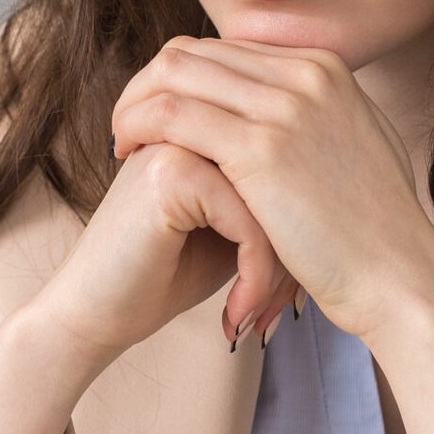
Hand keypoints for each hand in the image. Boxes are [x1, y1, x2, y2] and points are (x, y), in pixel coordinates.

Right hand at [32, 130, 302, 364]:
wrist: (96, 315)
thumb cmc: (166, 275)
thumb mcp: (232, 226)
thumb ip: (271, 193)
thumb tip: (338, 195)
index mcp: (210, 119)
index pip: (289, 156)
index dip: (298, 226)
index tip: (288, 286)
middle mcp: (194, 117)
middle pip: (289, 173)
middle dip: (297, 246)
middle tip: (281, 305)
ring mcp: (180, 139)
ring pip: (277, 197)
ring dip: (280, 266)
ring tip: (263, 312)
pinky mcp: (171, 173)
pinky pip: (252, 221)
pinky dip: (257, 276)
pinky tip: (236, 316)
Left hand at [110, 35, 433, 346]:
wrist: (401, 279)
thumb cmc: (377, 235)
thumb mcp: (356, 149)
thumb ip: (319, 118)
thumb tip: (284, 111)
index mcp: (326, 68)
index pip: (225, 49)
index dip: (183, 80)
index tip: (160, 116)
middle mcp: (306, 73)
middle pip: (194, 51)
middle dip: (149, 85)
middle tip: (128, 127)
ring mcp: (285, 105)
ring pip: (174, 72)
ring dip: (134, 103)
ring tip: (122, 144)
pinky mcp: (261, 148)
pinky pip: (172, 114)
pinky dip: (138, 127)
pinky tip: (129, 157)